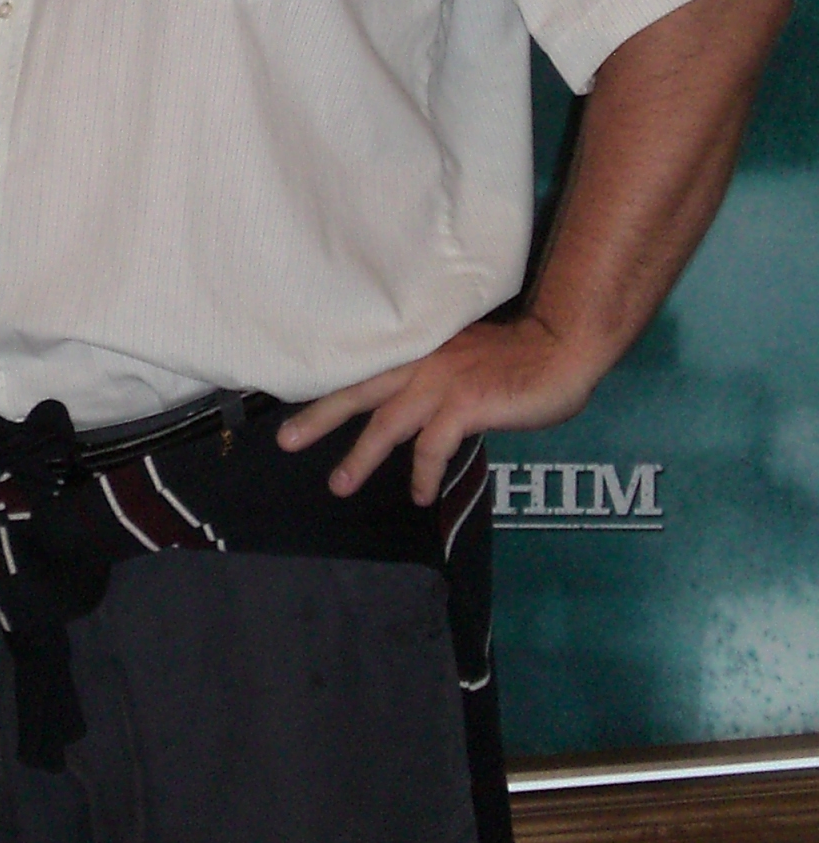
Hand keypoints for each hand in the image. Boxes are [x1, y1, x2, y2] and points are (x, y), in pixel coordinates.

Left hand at [276, 313, 598, 507]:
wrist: (558, 349)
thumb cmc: (516, 356)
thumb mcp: (460, 359)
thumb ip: (432, 377)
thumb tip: (411, 407)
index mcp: (417, 348)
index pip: (362, 366)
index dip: (328, 385)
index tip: (292, 401)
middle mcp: (420, 361)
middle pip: (357, 390)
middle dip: (319, 416)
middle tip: (284, 441)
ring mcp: (440, 382)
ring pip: (385, 423)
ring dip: (359, 457)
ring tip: (338, 485)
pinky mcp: (463, 405)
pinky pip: (431, 447)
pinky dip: (421, 473)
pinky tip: (417, 493)